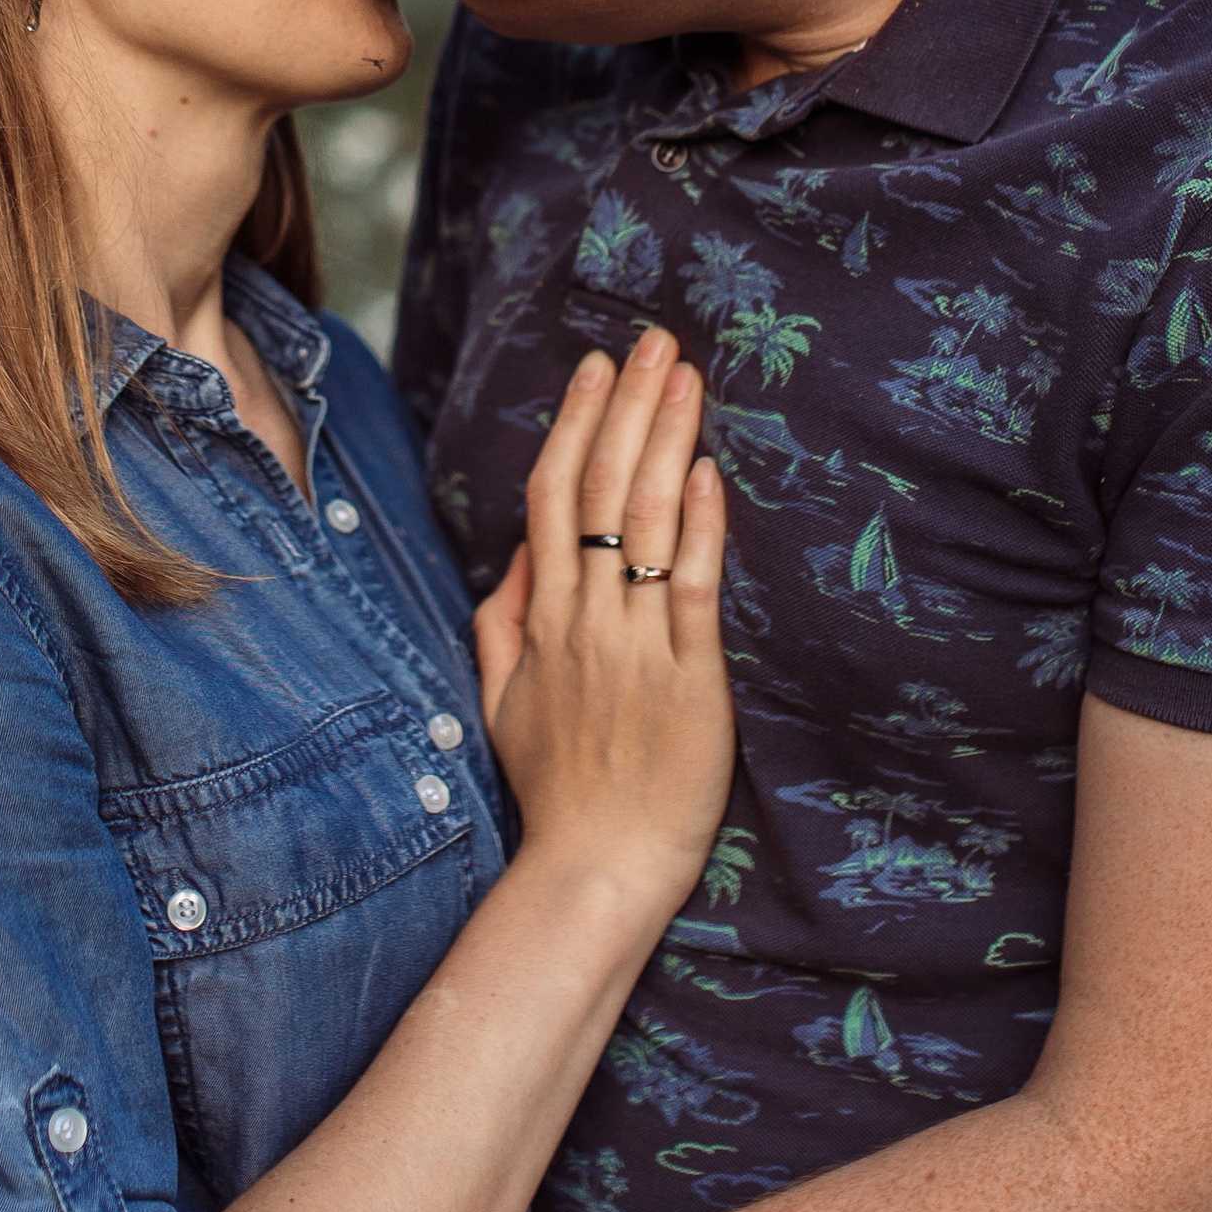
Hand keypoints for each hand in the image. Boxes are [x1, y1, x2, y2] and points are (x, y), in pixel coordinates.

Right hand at [471, 327, 732, 915]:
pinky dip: (699, 528)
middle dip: (628, 408)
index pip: (551, 498)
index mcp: (541, 618)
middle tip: (656, 341)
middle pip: (599, 490)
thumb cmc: (556, 790)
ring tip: (687, 378)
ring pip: (644, 524)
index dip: (575, 424)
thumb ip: (502, 621)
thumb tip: (517, 555)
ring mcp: (633, 647)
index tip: (598, 366)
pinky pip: (691, 591)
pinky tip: (709, 474)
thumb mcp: (503, 701)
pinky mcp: (688, 681)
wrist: (594, 870)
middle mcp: (583, 620)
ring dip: (666, 441)